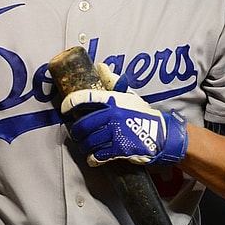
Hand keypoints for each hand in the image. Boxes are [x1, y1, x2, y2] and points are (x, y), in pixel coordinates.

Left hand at [61, 85, 187, 166]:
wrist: (160, 135)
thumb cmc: (142, 114)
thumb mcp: (128, 95)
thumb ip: (113, 82)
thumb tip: (101, 66)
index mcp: (112, 100)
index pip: (83, 98)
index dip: (69, 103)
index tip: (64, 109)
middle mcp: (112, 115)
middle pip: (82, 125)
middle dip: (77, 132)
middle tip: (78, 135)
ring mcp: (115, 132)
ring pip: (88, 142)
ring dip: (84, 146)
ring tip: (86, 146)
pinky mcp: (119, 149)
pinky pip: (98, 155)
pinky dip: (93, 159)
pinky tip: (94, 158)